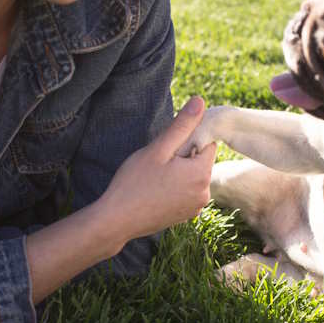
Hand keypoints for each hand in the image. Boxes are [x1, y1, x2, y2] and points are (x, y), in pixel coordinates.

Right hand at [99, 96, 216, 239]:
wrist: (116, 221)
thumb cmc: (134, 183)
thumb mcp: (158, 149)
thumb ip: (182, 125)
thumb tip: (200, 101)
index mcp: (201, 173)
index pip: (207, 144)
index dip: (187, 140)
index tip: (167, 147)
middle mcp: (205, 192)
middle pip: (200, 161)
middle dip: (183, 157)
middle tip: (157, 164)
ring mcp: (196, 207)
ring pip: (193, 177)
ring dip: (179, 172)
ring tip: (154, 178)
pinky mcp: (186, 216)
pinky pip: (187, 192)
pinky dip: (175, 188)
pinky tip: (155, 191)